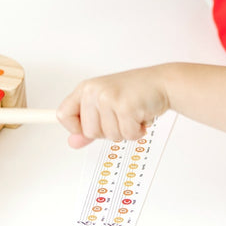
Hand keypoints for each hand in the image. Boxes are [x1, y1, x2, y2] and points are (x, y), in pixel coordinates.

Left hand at [56, 66, 170, 147]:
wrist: (162, 83)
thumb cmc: (136, 92)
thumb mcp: (106, 105)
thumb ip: (88, 125)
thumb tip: (73, 142)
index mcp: (86, 89)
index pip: (63, 115)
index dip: (76, 128)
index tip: (91, 126)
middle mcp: (94, 91)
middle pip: (89, 132)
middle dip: (109, 131)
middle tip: (121, 116)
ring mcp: (108, 98)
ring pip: (109, 136)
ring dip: (126, 131)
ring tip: (132, 114)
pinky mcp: (125, 107)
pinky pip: (127, 135)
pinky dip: (137, 131)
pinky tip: (141, 116)